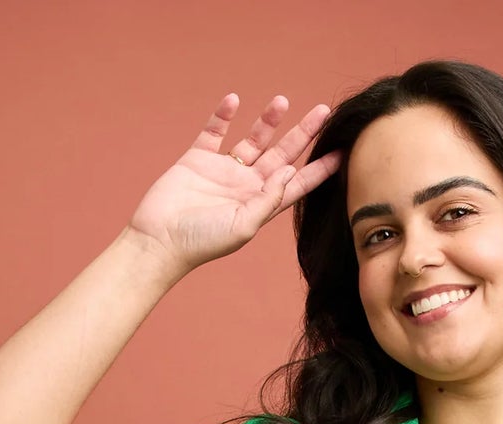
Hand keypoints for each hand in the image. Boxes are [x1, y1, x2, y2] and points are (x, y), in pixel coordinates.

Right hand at [128, 90, 345, 274]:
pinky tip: (234, 101)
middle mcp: (246, 185)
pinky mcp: (197, 159)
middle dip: (302, 134)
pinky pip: (213, 131)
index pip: (297, 183)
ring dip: (267, 120)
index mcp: (260, 204)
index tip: (342, 153)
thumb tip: (291, 170)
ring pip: (252, 139)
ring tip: (281, 101)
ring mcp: (222, 170)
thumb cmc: (202, 242)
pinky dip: (222, 115)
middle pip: (281, 154)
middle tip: (322, 111)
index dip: (320, 169)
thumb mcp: (243, 226)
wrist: (159, 240)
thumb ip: (268, 198)